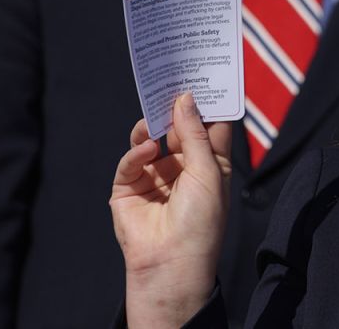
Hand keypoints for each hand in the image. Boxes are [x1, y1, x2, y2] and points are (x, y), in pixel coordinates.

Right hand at [111, 93, 231, 328]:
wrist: (171, 263)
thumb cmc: (201, 220)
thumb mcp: (208, 171)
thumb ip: (195, 133)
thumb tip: (185, 98)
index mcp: (209, 163)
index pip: (209, 125)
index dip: (206, 103)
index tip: (202, 75)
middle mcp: (183, 166)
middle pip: (177, 128)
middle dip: (174, 108)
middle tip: (170, 82)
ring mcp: (155, 176)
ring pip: (151, 140)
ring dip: (152, 128)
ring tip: (154, 119)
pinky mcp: (129, 189)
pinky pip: (132, 161)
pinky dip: (137, 153)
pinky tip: (147, 150)